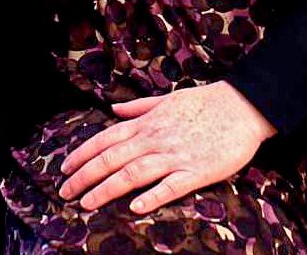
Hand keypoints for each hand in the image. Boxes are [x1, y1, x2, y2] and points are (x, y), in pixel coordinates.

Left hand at [58, 81, 276, 213]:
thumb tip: (113, 108)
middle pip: (113, 157)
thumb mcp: (167, 99)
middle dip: (85, 175)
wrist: (242, 106)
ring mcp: (175, 154)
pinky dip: (152, 196)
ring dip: (108, 188)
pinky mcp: (196, 170)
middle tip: (64, 192)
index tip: (64, 168)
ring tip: (87, 203)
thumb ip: (139, 107)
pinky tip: (136, 208)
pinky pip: (171, 185)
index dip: (83, 153)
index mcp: (148, 122)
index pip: (107, 138)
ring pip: (134, 172)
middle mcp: (156, 138)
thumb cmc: (204, 103)